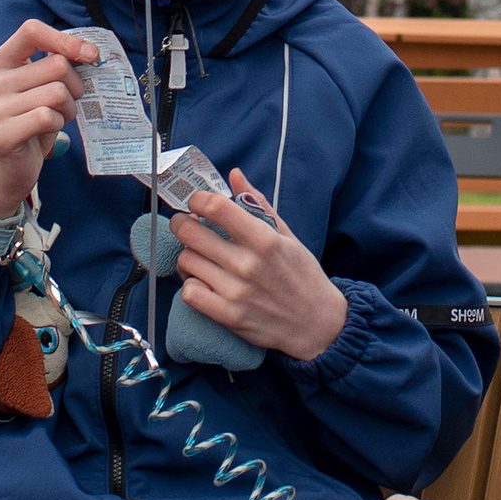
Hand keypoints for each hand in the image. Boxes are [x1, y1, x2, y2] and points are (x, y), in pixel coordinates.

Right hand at [0, 22, 99, 222]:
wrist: (7, 168)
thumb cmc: (30, 121)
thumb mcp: (40, 87)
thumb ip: (56, 65)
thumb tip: (90, 52)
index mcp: (1, 62)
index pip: (32, 31)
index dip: (65, 40)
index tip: (90, 56)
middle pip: (56, 65)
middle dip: (75, 85)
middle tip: (68, 102)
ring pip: (57, 92)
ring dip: (68, 108)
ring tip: (57, 117)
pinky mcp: (3, 133)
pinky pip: (48, 116)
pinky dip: (58, 123)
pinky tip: (48, 130)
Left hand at [172, 169, 347, 361]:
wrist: (318, 324)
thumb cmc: (303, 277)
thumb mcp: (288, 236)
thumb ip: (259, 205)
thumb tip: (235, 175)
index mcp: (265, 240)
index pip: (217, 208)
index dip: (197, 200)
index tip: (196, 202)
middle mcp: (248, 264)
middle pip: (191, 233)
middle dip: (182, 224)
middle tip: (186, 225)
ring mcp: (237, 292)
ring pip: (187, 261)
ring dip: (188, 256)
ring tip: (199, 257)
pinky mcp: (229, 316)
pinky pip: (190, 293)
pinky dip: (191, 286)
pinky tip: (202, 282)